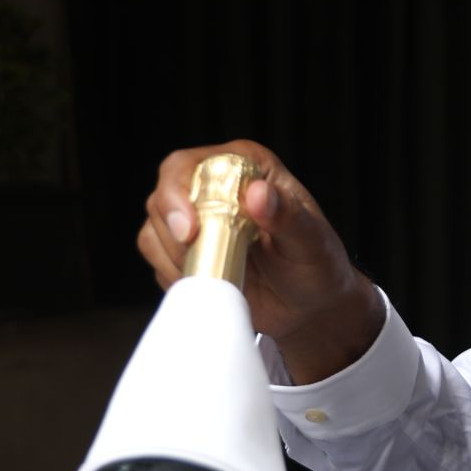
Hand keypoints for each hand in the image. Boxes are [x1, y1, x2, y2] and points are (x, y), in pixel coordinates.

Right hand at [135, 139, 383, 381]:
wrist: (309, 304)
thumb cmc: (317, 264)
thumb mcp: (312, 241)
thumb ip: (288, 216)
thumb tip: (259, 194)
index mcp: (245, 168)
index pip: (189, 165)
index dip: (178, 194)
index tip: (189, 231)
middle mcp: (214, 187)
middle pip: (163, 196)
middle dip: (173, 233)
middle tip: (198, 258)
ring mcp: (195, 219)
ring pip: (154, 230)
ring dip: (177, 259)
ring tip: (221, 274)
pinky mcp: (184, 250)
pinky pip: (158, 260)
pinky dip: (175, 275)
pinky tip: (211, 282)